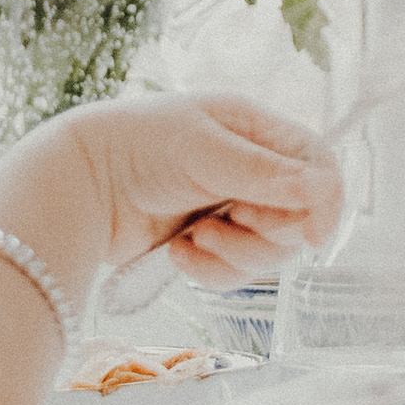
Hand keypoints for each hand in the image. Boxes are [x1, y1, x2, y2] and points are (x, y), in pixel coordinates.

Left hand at [36, 94, 341, 280]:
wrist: (79, 184)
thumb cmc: (138, 146)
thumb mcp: (204, 151)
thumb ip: (265, 174)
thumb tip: (322, 191)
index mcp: (257, 131)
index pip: (318, 167)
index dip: (324, 202)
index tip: (313, 234)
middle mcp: (251, 171)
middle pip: (298, 219)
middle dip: (267, 230)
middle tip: (232, 217)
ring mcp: (230, 210)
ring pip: (268, 254)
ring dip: (235, 253)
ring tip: (196, 236)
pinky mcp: (208, 245)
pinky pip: (233, 273)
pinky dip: (209, 269)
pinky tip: (178, 252)